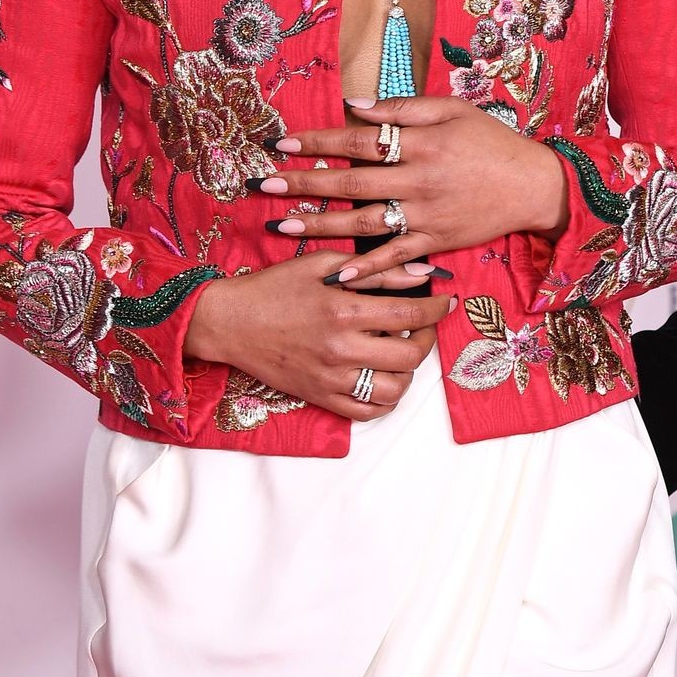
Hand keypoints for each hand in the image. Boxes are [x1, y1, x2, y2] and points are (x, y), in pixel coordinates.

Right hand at [184, 251, 452, 421]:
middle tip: (424, 326)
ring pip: (394, 389)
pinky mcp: (320, 397)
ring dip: (409, 372)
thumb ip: (376, 270)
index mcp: (343, 311)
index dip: (437, 308)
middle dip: (428, 338)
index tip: (446, 302)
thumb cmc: (275, 287)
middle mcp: (341, 349)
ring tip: (403, 351)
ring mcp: (331, 378)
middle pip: (410, 355)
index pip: (410, 313)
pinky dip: (385, 398)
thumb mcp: (323, 264)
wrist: (229, 322)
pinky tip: (384, 376)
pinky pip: (367, 411)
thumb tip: (423, 274)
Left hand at [248, 95, 569, 275]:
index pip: (360, 141)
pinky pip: (395, 258)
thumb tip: (354, 107)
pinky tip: (336, 273)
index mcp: (422, 143)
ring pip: (364, 222)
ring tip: (282, 226)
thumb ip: (403, 108)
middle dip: (306, 184)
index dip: (320, 142)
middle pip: (352, 182)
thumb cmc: (492, 143)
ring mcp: (426, 215)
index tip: (284, 144)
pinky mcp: (436, 242)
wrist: (533, 186)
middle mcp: (419, 180)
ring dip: (320, 226)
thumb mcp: (453, 110)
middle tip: (267, 185)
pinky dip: (366, 268)